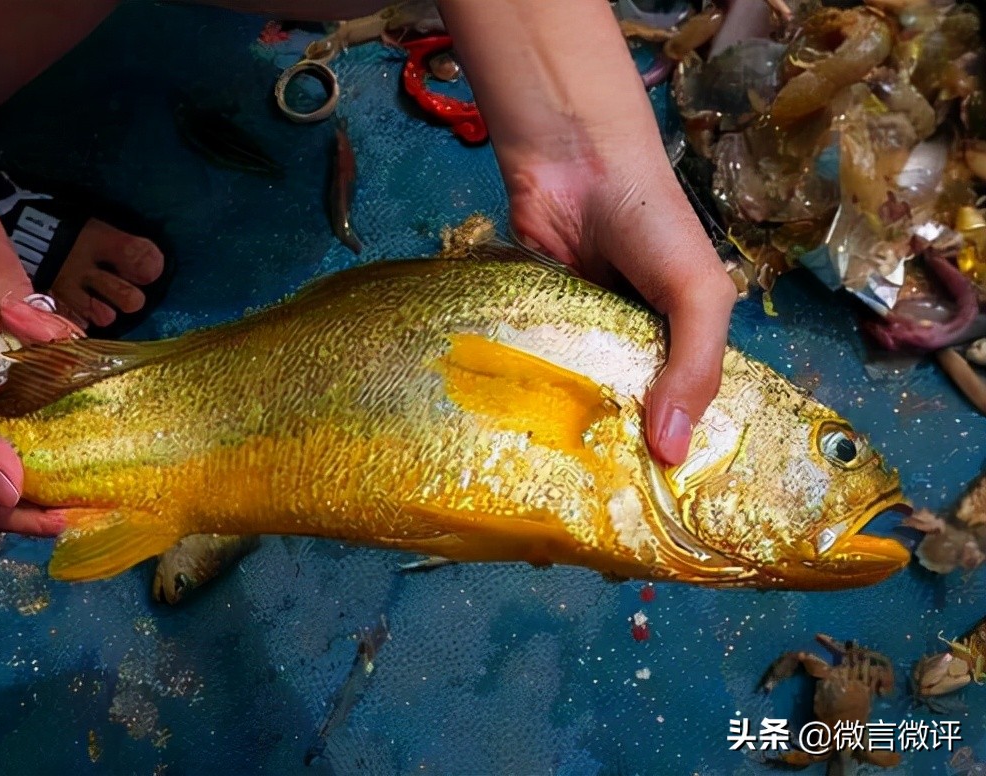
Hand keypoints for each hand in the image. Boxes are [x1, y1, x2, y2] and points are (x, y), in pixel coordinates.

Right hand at [0, 114, 79, 534]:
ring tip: (123, 437)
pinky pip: (58, 359)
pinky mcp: (24, 333)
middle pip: (25, 457)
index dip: (27, 513)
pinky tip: (76, 344)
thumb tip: (11, 495)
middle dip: (66, 472)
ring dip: (76, 414)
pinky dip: (69, 352)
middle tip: (115, 488)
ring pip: (49, 409)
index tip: (74, 520)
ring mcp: (4, 369)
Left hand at [434, 0, 736, 466]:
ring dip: (565, 433)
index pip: (681, 411)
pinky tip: (516, 443)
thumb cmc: (652, 224)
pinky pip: (531, 373)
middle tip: (596, 511)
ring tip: (551, 489)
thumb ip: (693, 367)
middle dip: (612, 452)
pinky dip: (527, 399)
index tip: (658, 509)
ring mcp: (576, 339)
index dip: (675, 453)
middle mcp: (628, 346)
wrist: (573, 163)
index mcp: (678, 342)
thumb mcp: (698, 293)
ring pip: (573, 399)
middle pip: (623, 412)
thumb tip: (669, 453)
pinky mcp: (531, 327)